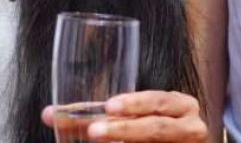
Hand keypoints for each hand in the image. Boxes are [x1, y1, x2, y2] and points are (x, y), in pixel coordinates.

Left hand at [42, 91, 206, 141]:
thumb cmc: (151, 130)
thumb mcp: (129, 118)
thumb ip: (93, 118)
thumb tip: (49, 114)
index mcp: (180, 105)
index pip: (158, 101)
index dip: (135, 103)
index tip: (109, 106)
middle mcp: (190, 126)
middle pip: (158, 128)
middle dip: (125, 129)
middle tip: (95, 131)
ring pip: (158, 140)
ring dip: (129, 139)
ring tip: (99, 136)